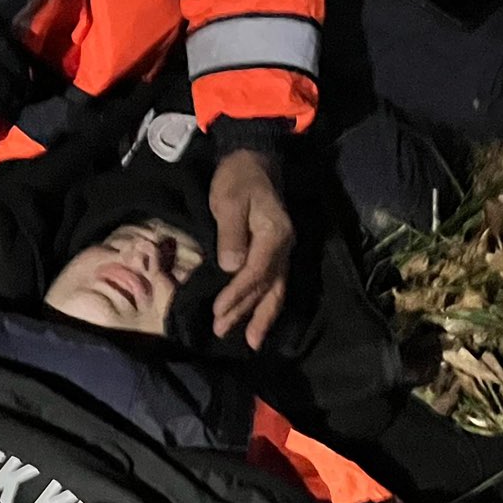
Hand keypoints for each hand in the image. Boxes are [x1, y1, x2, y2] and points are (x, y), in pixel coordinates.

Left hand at [209, 148, 293, 350]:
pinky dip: (268, 304)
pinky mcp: (276, 252)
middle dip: (245, 312)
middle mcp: (284, 246)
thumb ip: (230, 234)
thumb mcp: (228, 201)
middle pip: (267, 287)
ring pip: (276, 290)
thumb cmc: (238, 179)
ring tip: (251, 342)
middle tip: (222, 332)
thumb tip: (230, 267)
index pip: (256, 273)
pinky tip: (259, 320)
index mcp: (274, 234)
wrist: (254, 160)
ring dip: (262, 317)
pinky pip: (275, 284)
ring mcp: (283, 250)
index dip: (237, 294)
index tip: (218, 311)